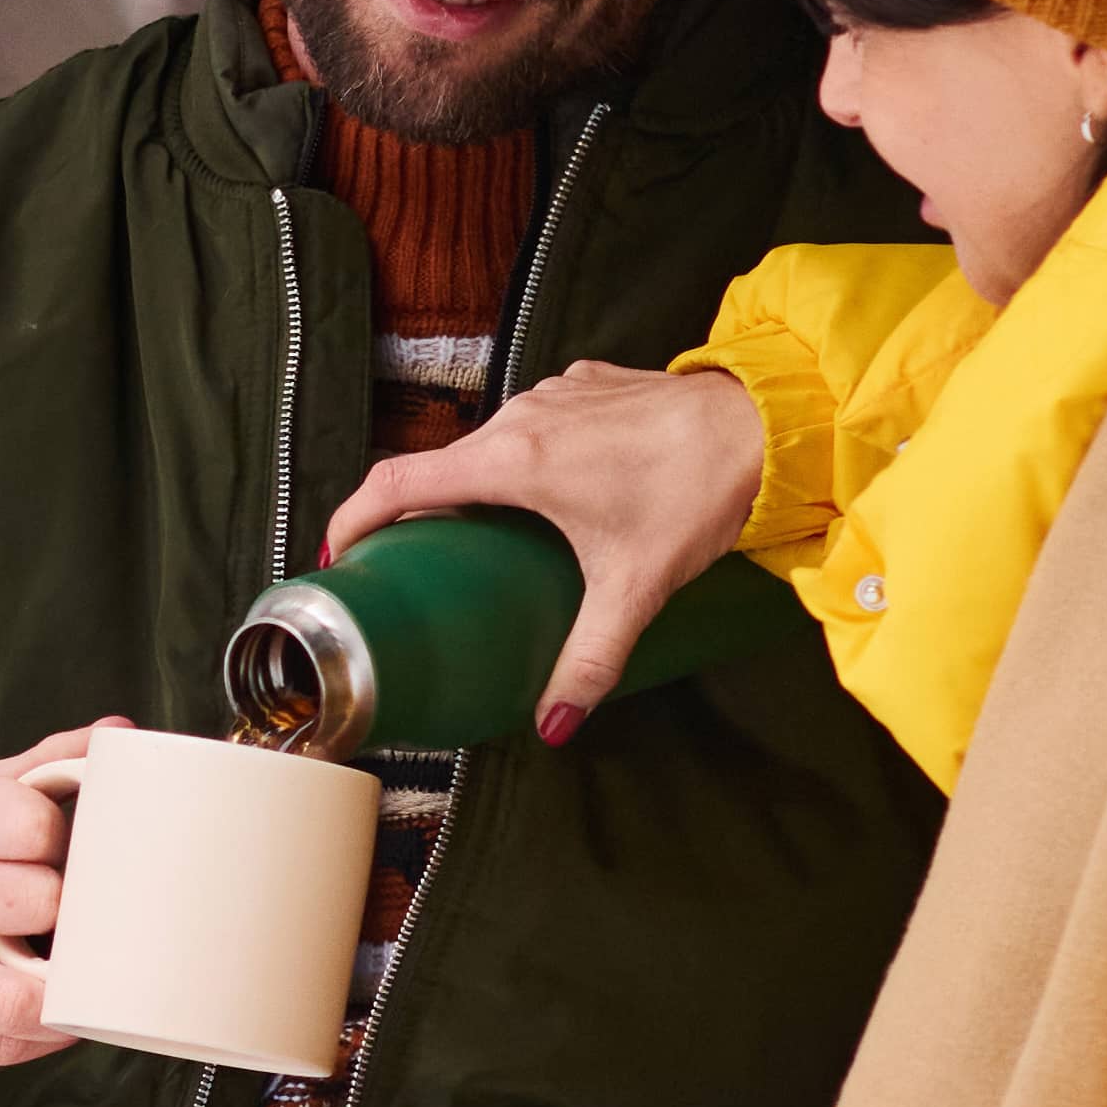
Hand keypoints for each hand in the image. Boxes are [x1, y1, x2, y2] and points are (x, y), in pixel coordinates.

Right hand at [0, 729, 98, 1075]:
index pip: (29, 822)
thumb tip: (120, 734)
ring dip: (65, 987)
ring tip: (73, 969)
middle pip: (32, 902)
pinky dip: (42, 1032)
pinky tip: (45, 1008)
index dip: (63, 842)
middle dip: (65, 912)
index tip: (59, 853)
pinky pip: (3, 1045)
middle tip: (66, 913)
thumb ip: (46, 768)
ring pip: (19, 996)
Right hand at [322, 359, 771, 733]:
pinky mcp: (589, 385)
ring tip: (497, 532)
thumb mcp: (635, 588)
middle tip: (425, 562)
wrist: (766, 424)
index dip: (356, 515)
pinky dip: (533, 456)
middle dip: (427, 512)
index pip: (400, 482)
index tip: (339, 550)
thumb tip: (555, 721)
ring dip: (486, 483)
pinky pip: (539, 421)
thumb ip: (588, 657)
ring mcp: (557, 393)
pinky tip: (568, 490)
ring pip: (496, 441)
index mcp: (512, 462)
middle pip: (446, 465)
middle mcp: (522, 416)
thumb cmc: (697, 493)